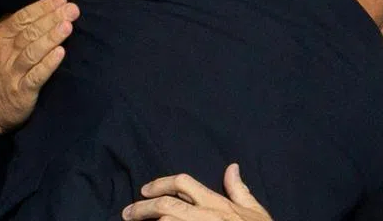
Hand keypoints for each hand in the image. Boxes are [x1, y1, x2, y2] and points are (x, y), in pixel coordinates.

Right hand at [0, 0, 79, 148]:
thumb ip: (12, 26)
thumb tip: (38, 8)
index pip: (22, 17)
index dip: (42, 7)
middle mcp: (4, 52)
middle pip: (30, 31)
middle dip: (52, 18)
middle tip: (72, 9)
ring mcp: (12, 72)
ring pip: (33, 51)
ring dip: (51, 37)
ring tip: (68, 26)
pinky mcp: (21, 91)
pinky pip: (36, 75)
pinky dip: (48, 63)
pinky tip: (61, 53)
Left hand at [122, 164, 273, 220]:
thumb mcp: (254, 212)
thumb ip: (240, 190)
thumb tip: (232, 166)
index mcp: (218, 204)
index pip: (183, 184)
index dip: (160, 183)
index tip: (145, 190)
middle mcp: (206, 216)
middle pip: (166, 205)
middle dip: (142, 208)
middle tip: (128, 213)